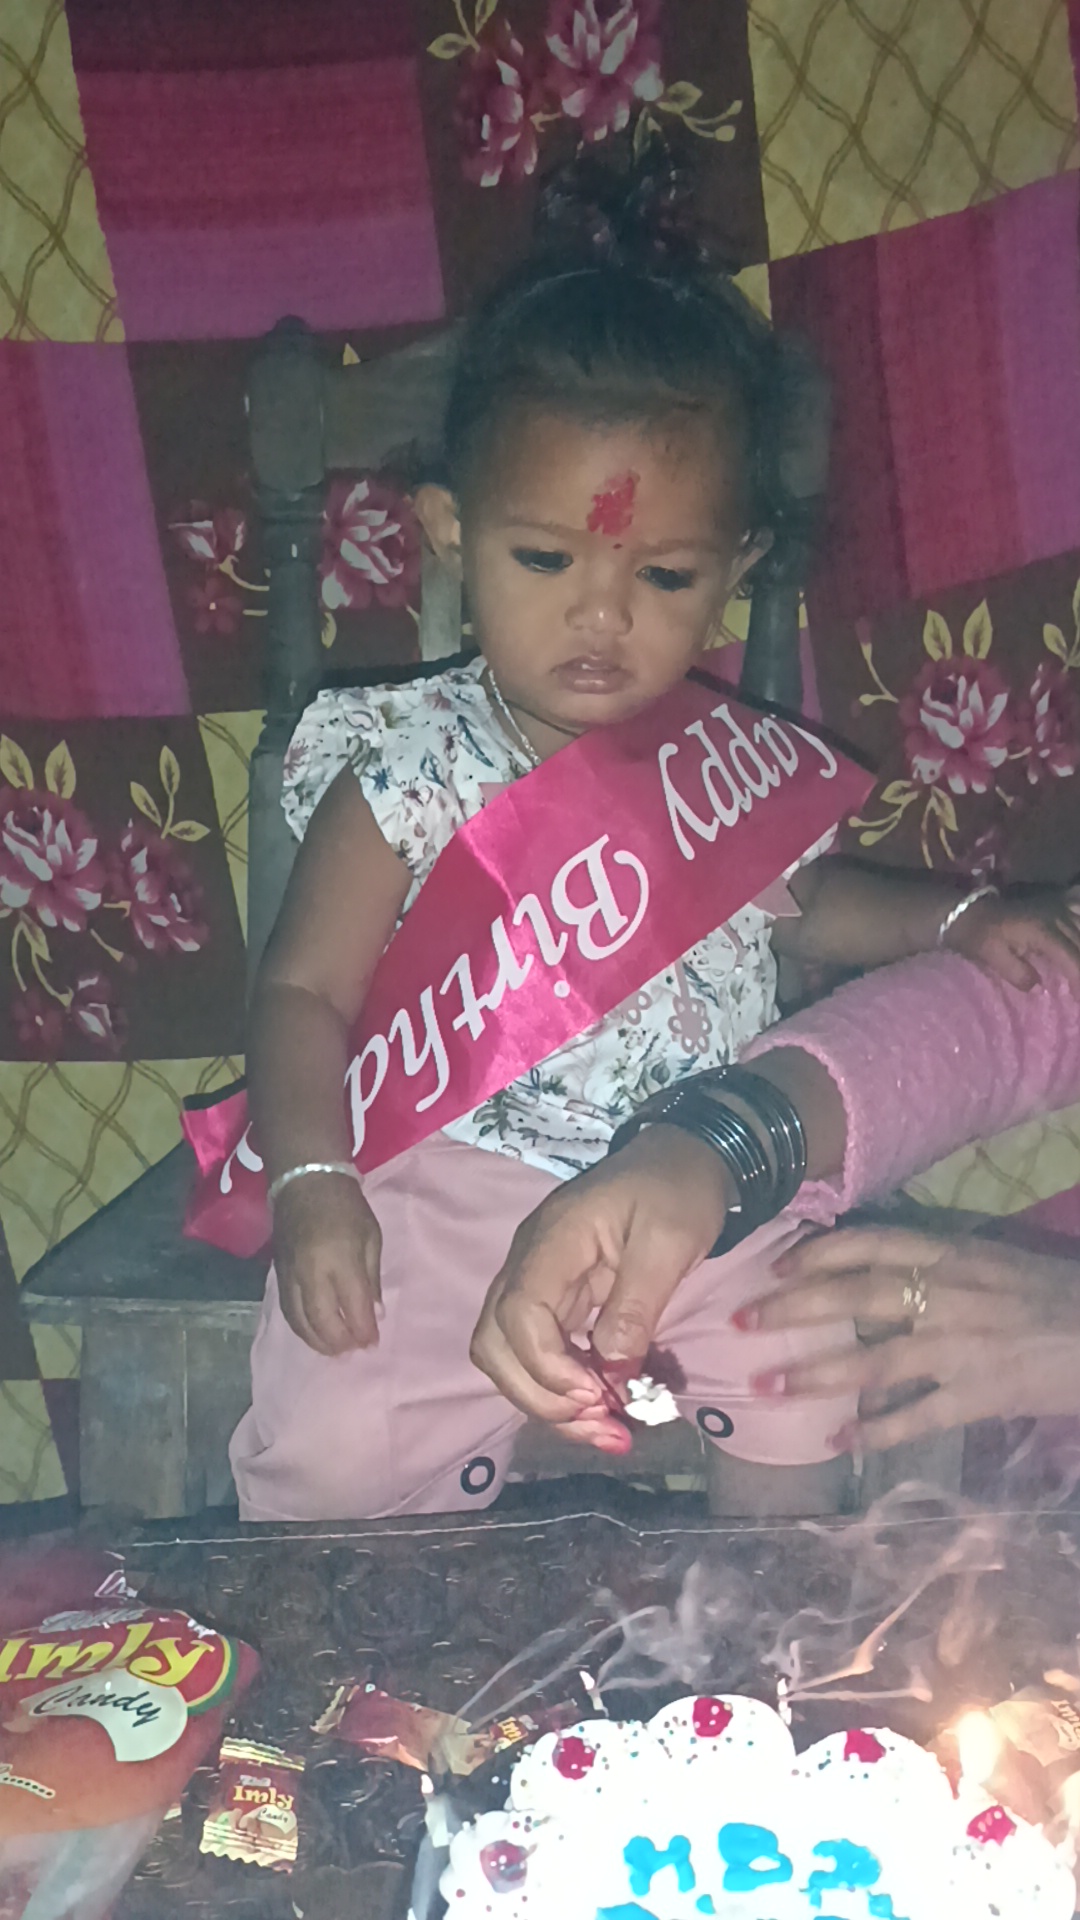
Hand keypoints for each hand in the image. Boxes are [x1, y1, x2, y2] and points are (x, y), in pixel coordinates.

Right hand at [272, 1173, 381, 1354]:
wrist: (303, 1181)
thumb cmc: (346, 1206)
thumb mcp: (371, 1237)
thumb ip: (372, 1279)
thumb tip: (376, 1315)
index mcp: (340, 1259)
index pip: (353, 1307)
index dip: (364, 1331)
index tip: (373, 1344)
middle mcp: (311, 1273)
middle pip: (322, 1321)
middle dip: (340, 1342)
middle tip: (354, 1352)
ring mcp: (290, 1275)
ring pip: (300, 1321)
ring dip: (318, 1342)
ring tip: (336, 1351)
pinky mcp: (277, 1275)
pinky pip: (287, 1311)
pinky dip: (301, 1328)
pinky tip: (313, 1335)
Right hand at [470, 1126, 729, 1452]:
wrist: (684, 1159)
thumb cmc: (677, 1191)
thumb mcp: (669, 1241)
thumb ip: (637, 1306)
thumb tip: (615, 1374)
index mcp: (551, 1240)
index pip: (517, 1314)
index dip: (547, 1366)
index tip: (598, 1394)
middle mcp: (528, 1263)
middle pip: (494, 1344)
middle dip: (539, 1397)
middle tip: (604, 1427)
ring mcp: (537, 1282)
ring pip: (508, 1356)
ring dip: (547, 1402)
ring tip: (607, 1431)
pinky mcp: (555, 1300)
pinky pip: (537, 1352)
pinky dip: (562, 1388)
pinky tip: (602, 1410)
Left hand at [739, 1225, 1079, 1448]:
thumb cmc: (1054, 1294)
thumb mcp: (992, 1261)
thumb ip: (935, 1265)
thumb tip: (868, 1271)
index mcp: (953, 1254)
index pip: (871, 1243)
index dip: (818, 1251)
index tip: (774, 1263)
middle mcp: (949, 1295)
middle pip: (856, 1296)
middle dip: (793, 1309)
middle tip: (741, 1321)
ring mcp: (962, 1348)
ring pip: (874, 1360)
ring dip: (815, 1375)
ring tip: (765, 1388)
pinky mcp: (980, 1395)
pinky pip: (917, 1416)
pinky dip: (875, 1431)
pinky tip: (837, 1441)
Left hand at [944, 888, 1079, 992]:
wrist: (966, 911)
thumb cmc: (978, 936)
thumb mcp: (992, 957)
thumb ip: (1018, 974)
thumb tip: (1038, 988)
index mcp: (1043, 931)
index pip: (1071, 958)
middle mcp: (1056, 916)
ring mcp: (1056, 907)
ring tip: (1078, 972)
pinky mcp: (1053, 904)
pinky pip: (1077, 908)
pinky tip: (1079, 933)